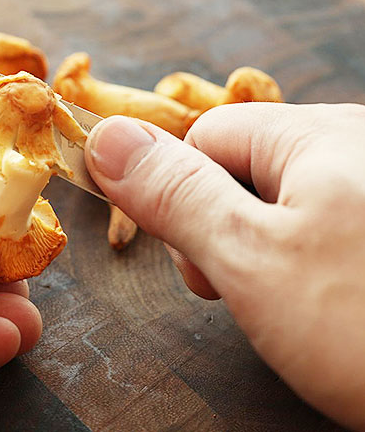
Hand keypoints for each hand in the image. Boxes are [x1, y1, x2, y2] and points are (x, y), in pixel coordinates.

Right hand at [85, 104, 364, 429]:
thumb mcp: (250, 258)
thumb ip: (174, 194)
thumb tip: (105, 139)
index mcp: (318, 137)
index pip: (205, 138)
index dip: (182, 198)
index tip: (205, 264)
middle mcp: (354, 148)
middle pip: (241, 170)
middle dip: (222, 232)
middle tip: (247, 291)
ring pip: (277, 205)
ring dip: (259, 255)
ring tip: (292, 307)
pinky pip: (318, 229)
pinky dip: (300, 266)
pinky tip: (324, 306)